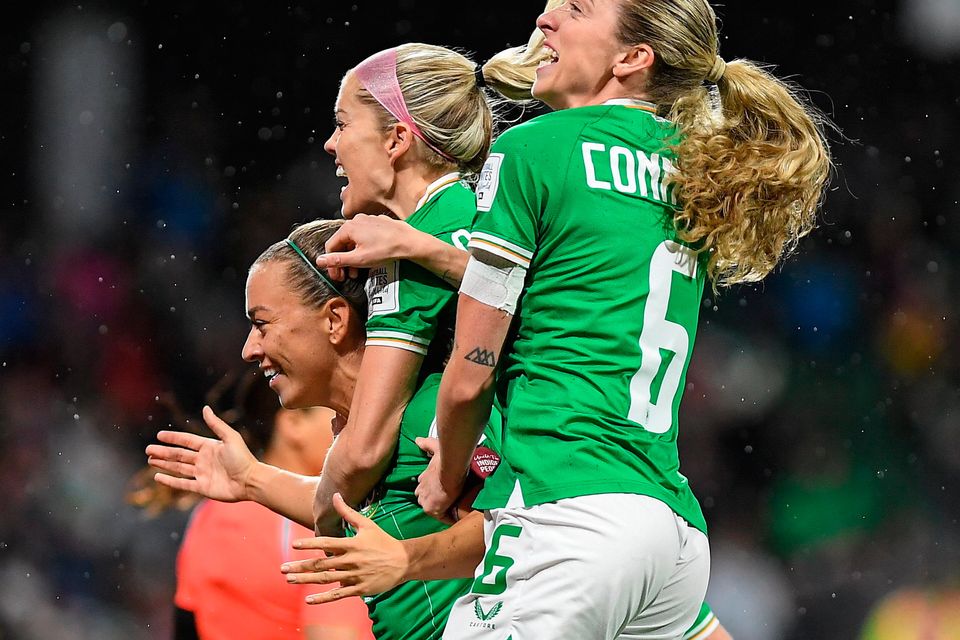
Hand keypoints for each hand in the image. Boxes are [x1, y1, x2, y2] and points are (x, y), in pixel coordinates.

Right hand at [146, 405, 256, 501]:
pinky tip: (158, 477)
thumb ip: (216, 424)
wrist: (250, 481)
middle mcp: (204, 460)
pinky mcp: (202, 488)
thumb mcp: (230, 437)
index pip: (187, 441)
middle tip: (148, 449)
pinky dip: (170, 481)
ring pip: (178, 468)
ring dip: (164, 464)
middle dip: (163, 452)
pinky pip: (182, 483)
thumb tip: (205, 408)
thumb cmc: (243, 458)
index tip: (159, 435)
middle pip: (179, 455)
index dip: (173, 438)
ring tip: (150, 460)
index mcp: (210, 447)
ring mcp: (202, 474)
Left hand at [281, 493, 407, 602]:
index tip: (294, 545)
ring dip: (306, 580)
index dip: (309, 544)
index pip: (326, 543)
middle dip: (300, 566)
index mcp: (352, 544)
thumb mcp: (367, 525)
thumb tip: (336, 495)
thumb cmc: (383, 541)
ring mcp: (354, 576)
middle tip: (282, 568)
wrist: (403, 561)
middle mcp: (351, 561)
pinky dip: (323, 598)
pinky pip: (338, 594)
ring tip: (290, 580)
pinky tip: (308, 599)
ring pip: (326, 579)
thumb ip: (348, 512)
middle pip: (321, 564)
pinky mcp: (359, 589)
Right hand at [316, 214, 413, 279]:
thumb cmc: (385, 250)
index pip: (331, 247)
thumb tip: (319, 261)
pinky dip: (363, 249)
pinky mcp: (379, 223)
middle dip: (343, 262)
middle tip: (346, 276)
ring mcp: (368, 220)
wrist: (409, 242)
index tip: (337, 276)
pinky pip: (365, 236)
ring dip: (353, 257)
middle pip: (342, 243)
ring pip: (354, 241)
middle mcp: (356, 220)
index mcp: (348, 228)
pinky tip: (369, 259)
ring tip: (357, 272)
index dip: (331, 264)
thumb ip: (337, 260)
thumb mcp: (358, 259)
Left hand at [414, 437, 463, 522]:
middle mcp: (421, 491)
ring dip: (440, 509)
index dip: (431, 490)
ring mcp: (426, 501)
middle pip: (426, 499)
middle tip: (447, 500)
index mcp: (422, 480)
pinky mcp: (433, 509)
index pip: (423, 488)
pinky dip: (448, 517)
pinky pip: (441, 517)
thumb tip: (417, 439)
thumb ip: (426, 443)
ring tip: (453, 509)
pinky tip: (456, 516)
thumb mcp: (434, 447)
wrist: (450, 469)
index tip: (440, 490)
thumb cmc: (443, 460)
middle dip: (434, 500)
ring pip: (432, 508)